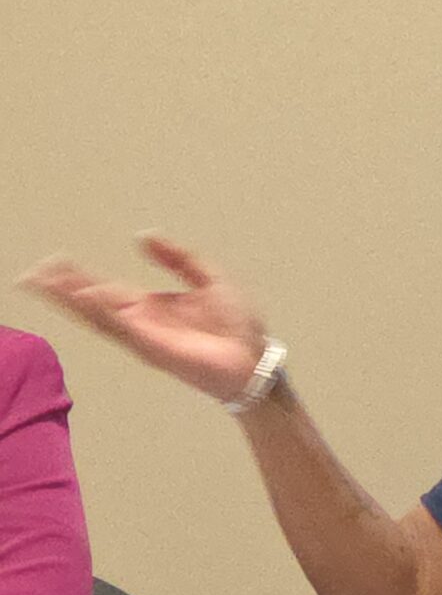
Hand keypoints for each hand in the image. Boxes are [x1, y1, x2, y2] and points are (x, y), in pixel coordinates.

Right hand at [21, 235, 271, 405]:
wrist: (257, 358)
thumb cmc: (237, 325)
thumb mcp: (208, 277)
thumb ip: (177, 257)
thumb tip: (143, 236)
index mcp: (150, 306)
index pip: (104, 289)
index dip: (78, 276)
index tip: (54, 261)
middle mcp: (140, 323)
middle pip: (92, 304)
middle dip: (62, 290)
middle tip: (33, 274)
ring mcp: (145, 337)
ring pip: (99, 317)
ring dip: (72, 301)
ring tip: (44, 284)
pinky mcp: (156, 349)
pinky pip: (125, 328)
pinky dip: (104, 312)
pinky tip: (85, 297)